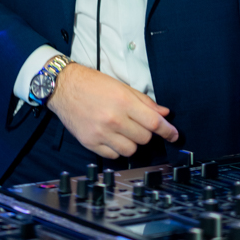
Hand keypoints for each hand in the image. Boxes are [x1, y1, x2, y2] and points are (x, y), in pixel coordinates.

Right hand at [47, 63, 178, 158]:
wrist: (65, 87)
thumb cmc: (94, 84)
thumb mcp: (122, 86)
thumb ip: (144, 101)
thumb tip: (164, 113)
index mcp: (124, 102)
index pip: (154, 123)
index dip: (168, 131)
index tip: (175, 135)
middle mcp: (114, 120)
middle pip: (144, 139)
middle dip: (145, 133)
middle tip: (138, 124)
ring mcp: (101, 134)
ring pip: (130, 150)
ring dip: (132, 142)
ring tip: (124, 131)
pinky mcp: (90, 143)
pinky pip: (113, 156)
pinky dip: (116, 149)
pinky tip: (112, 137)